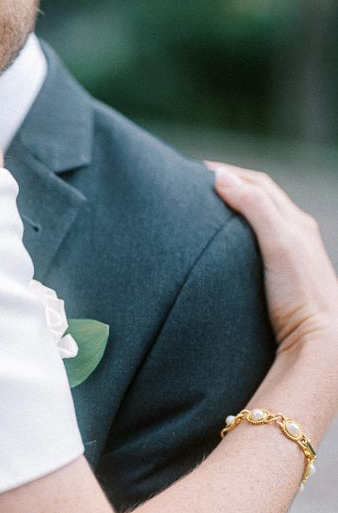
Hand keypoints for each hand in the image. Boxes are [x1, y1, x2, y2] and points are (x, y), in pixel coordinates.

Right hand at [211, 163, 337, 357]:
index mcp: (297, 222)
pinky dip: (236, 238)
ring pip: (259, 224)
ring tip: (203, 213)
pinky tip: (221, 250)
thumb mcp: (279, 242)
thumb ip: (254, 206)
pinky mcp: (281, 282)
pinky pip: (257, 248)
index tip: (195, 171)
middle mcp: (297, 236)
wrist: (319, 341)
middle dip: (229, 187)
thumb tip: (220, 176)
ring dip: (233, 211)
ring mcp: (290, 260)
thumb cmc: (301, 293)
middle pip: (260, 200)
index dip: (228, 172)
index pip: (258, 184)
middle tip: (194, 187)